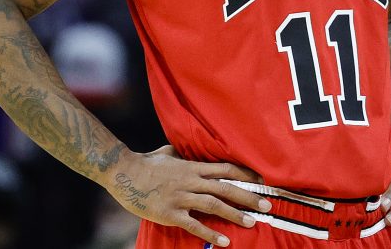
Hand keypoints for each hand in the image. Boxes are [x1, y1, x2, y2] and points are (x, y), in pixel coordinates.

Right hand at [107, 145, 271, 246]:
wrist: (123, 172)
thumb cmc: (146, 162)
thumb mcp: (169, 152)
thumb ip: (182, 153)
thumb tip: (186, 149)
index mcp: (193, 167)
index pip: (227, 169)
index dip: (246, 175)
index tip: (262, 181)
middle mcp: (191, 181)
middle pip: (226, 188)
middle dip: (248, 196)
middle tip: (267, 205)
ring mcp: (181, 197)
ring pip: (214, 205)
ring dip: (235, 214)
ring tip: (252, 222)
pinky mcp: (170, 213)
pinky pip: (194, 224)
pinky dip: (211, 233)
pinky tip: (225, 241)